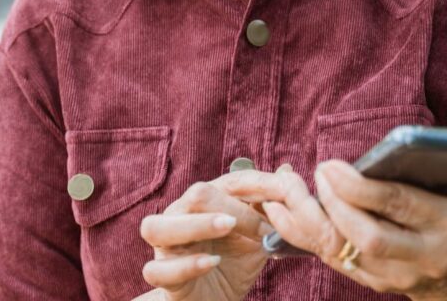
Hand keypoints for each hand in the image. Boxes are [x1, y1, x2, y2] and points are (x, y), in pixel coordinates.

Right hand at [139, 171, 278, 300]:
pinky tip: (212, 263)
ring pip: (159, 226)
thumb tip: (287, 170)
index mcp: (204, 201)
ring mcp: (165, 246)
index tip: (284, 196)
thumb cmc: (231, 264)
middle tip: (261, 226)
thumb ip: (268, 207)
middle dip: (232, 206)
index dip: (257, 186)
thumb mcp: (256, 238)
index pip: (229, 182)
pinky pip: (158, 269)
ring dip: (197, 224)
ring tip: (227, 227)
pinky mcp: (161, 277)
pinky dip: (186, 264)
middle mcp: (179, 216)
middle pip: (196, 195)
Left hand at [221, 132, 446, 299]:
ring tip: (285, 186)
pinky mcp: (372, 283)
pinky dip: (302, 237)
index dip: (361, 188)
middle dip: (333, 205)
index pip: (399, 209)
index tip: (331, 163)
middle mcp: (420, 258)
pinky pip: (330, 261)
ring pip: (343, 254)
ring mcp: (395, 276)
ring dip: (308, 221)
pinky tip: (279, 209)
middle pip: (366, 237)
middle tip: (313, 170)